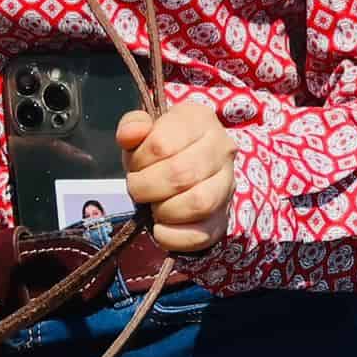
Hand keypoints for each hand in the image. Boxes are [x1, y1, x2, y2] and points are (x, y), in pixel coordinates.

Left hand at [117, 99, 236, 257]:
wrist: (192, 169)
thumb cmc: (163, 147)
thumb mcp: (145, 130)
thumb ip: (132, 126)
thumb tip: (129, 135)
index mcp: (199, 120)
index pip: (161, 144)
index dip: (139, 161)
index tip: (136, 166)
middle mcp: (222, 149)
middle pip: (181, 174)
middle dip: (147, 188)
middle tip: (139, 189)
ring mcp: (228, 184)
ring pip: (199, 203)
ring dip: (164, 210)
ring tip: (154, 206)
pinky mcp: (224, 218)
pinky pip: (202, 234)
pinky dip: (173, 237)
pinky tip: (161, 228)